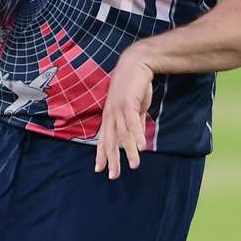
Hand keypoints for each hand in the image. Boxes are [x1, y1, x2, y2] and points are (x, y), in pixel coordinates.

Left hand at [94, 47, 154, 179]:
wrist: (136, 64)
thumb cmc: (134, 86)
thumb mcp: (133, 107)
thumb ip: (132, 121)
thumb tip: (136, 137)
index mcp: (110, 116)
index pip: (104, 139)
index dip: (101, 154)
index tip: (99, 169)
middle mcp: (110, 114)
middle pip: (110, 141)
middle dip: (111, 159)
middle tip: (113, 176)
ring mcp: (118, 109)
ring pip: (122, 135)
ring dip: (128, 151)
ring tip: (135, 165)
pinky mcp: (128, 103)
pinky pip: (132, 123)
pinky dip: (136, 135)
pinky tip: (140, 147)